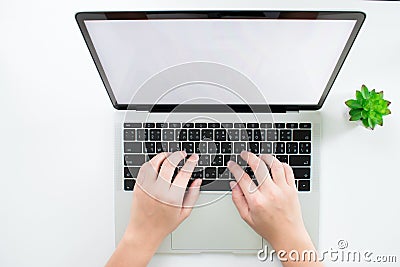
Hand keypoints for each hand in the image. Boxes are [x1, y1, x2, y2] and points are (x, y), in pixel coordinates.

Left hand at [106, 151, 201, 266]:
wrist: (143, 233)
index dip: (191, 162)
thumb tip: (197, 181)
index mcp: (172, 198)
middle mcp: (159, 191)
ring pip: (155, 163)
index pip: (184, 173)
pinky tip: (157, 162)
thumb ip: (193, 195)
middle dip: (178, 155)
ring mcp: (146, 188)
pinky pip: (144, 169)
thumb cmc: (163, 225)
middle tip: (183, 154)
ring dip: (164, 156)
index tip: (193, 158)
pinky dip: (152, 162)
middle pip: (169, 164)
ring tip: (170, 156)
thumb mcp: (184, 213)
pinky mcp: (138, 187)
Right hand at [228, 151, 320, 265]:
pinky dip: (281, 164)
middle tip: (245, 154)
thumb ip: (237, 199)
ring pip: (274, 165)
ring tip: (261, 156)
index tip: (232, 164)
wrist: (288, 235)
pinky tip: (275, 164)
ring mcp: (282, 190)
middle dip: (249, 156)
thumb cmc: (269, 228)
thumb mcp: (247, 217)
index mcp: (256, 201)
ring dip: (266, 157)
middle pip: (258, 167)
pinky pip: (288, 170)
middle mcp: (270, 193)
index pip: (242, 178)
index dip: (234, 168)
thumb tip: (233, 185)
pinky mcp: (292, 189)